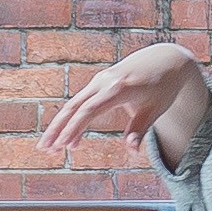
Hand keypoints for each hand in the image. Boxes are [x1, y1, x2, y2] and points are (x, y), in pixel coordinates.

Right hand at [39, 43, 209, 161]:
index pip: (89, 110)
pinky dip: (73, 119)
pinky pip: (82, 101)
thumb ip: (140, 129)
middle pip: (74, 106)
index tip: (61, 145)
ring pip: (74, 104)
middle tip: (44, 148)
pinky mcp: (101, 82)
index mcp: (118, 88)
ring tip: (48, 147)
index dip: (73, 128)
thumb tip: (132, 151)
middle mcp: (104, 82)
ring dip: (60, 125)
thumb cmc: (163, 86)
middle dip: (57, 128)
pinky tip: (71, 138)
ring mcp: (101, 80)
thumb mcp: (155, 109)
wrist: (167, 59)